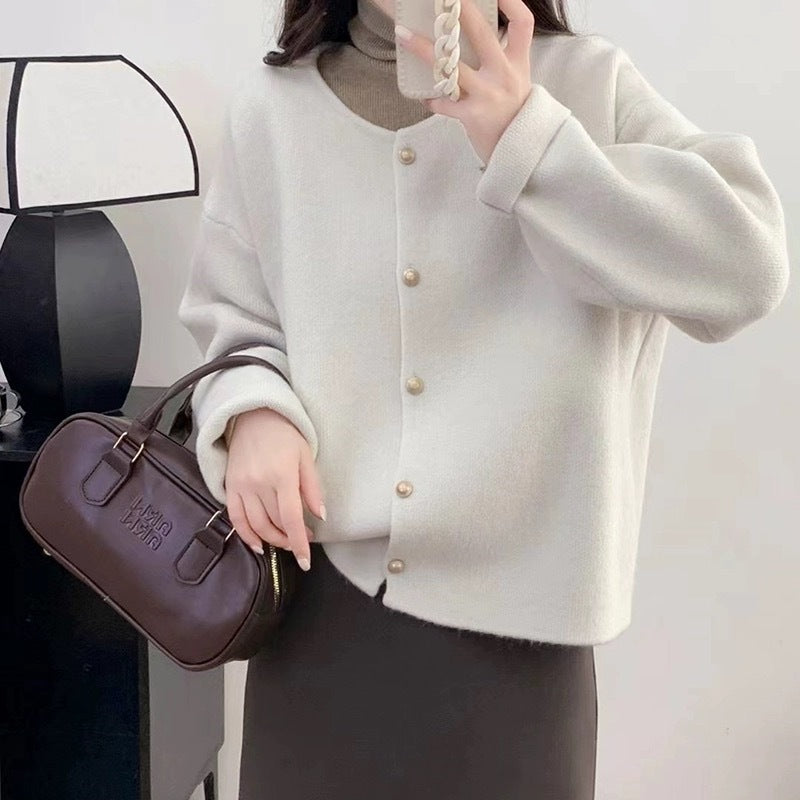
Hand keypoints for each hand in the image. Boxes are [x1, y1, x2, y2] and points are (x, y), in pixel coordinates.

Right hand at [223, 407, 325, 570]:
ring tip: (284, 541)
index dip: (299, 542)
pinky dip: (246, 535)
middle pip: (274, 524)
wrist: (253, 416)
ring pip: (256, 525)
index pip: (291, 518)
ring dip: (271, 540)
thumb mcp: (306, 456)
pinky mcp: (230, 487)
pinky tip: (257, 544)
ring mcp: (242, 486)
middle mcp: (259, 483)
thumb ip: (312, 488)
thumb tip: (320, 516)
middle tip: (302, 540)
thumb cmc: (285, 435)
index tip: (306, 561)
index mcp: (282, 475)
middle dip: (290, 539)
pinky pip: (236, 518)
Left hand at [395, 0, 534, 164]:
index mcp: (519, 64)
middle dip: (462, 11)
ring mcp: (488, 96)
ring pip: (452, 67)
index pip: (523, 24)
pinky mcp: (472, 117)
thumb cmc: (514, 116)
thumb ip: (500, 61)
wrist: (522, 153)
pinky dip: (432, 99)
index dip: (511, 3)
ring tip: (403, 34)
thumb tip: (469, 41)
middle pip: (483, 35)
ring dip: (423, 49)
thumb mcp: (516, 83)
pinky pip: (444, 103)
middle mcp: (505, 75)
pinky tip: (424, 97)